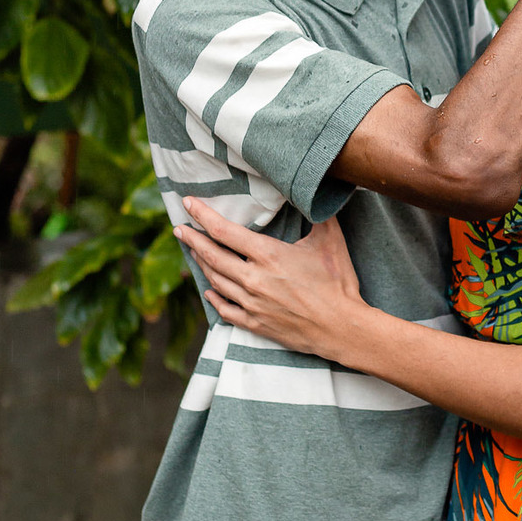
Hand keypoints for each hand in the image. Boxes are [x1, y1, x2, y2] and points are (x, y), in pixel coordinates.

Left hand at [173, 198, 363, 357]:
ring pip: (216, 280)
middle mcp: (253, 279)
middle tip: (179, 228)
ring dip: (202, 264)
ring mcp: (252, 303)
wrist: (342, 328)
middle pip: (212, 255)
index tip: (188, 204)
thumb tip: (313, 193)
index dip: (203, 215)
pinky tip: (209, 291)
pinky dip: (214, 298)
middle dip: (192, 239)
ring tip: (194, 252)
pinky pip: (226, 310)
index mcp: (268, 255)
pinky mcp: (256, 324)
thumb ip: (317, 215)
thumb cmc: (338, 283)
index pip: (224, 231)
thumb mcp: (330, 241)